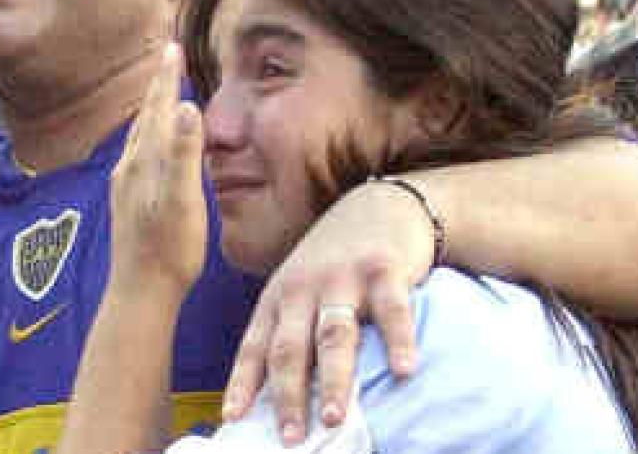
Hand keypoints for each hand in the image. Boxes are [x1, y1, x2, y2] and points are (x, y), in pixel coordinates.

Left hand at [108, 43, 206, 296]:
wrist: (139, 293)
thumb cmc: (169, 250)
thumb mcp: (184, 200)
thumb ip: (184, 153)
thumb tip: (186, 106)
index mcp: (145, 160)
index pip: (158, 106)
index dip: (167, 76)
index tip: (172, 46)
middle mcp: (129, 166)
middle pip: (144, 114)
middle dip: (157, 85)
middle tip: (166, 55)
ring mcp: (124, 184)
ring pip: (138, 134)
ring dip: (149, 109)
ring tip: (158, 93)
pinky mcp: (126, 201)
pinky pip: (136, 154)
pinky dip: (146, 136)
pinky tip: (146, 147)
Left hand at [222, 180, 435, 444]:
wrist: (376, 206)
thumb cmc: (332, 262)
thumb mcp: (297, 290)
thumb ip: (285, 334)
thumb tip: (268, 396)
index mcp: (277, 298)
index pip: (254, 346)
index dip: (242, 383)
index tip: (233, 420)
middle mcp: (302, 288)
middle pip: (291, 347)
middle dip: (287, 394)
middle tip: (289, 437)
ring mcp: (343, 278)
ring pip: (334, 334)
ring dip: (333, 378)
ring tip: (334, 417)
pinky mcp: (383, 269)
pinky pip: (393, 311)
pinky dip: (398, 342)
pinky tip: (405, 371)